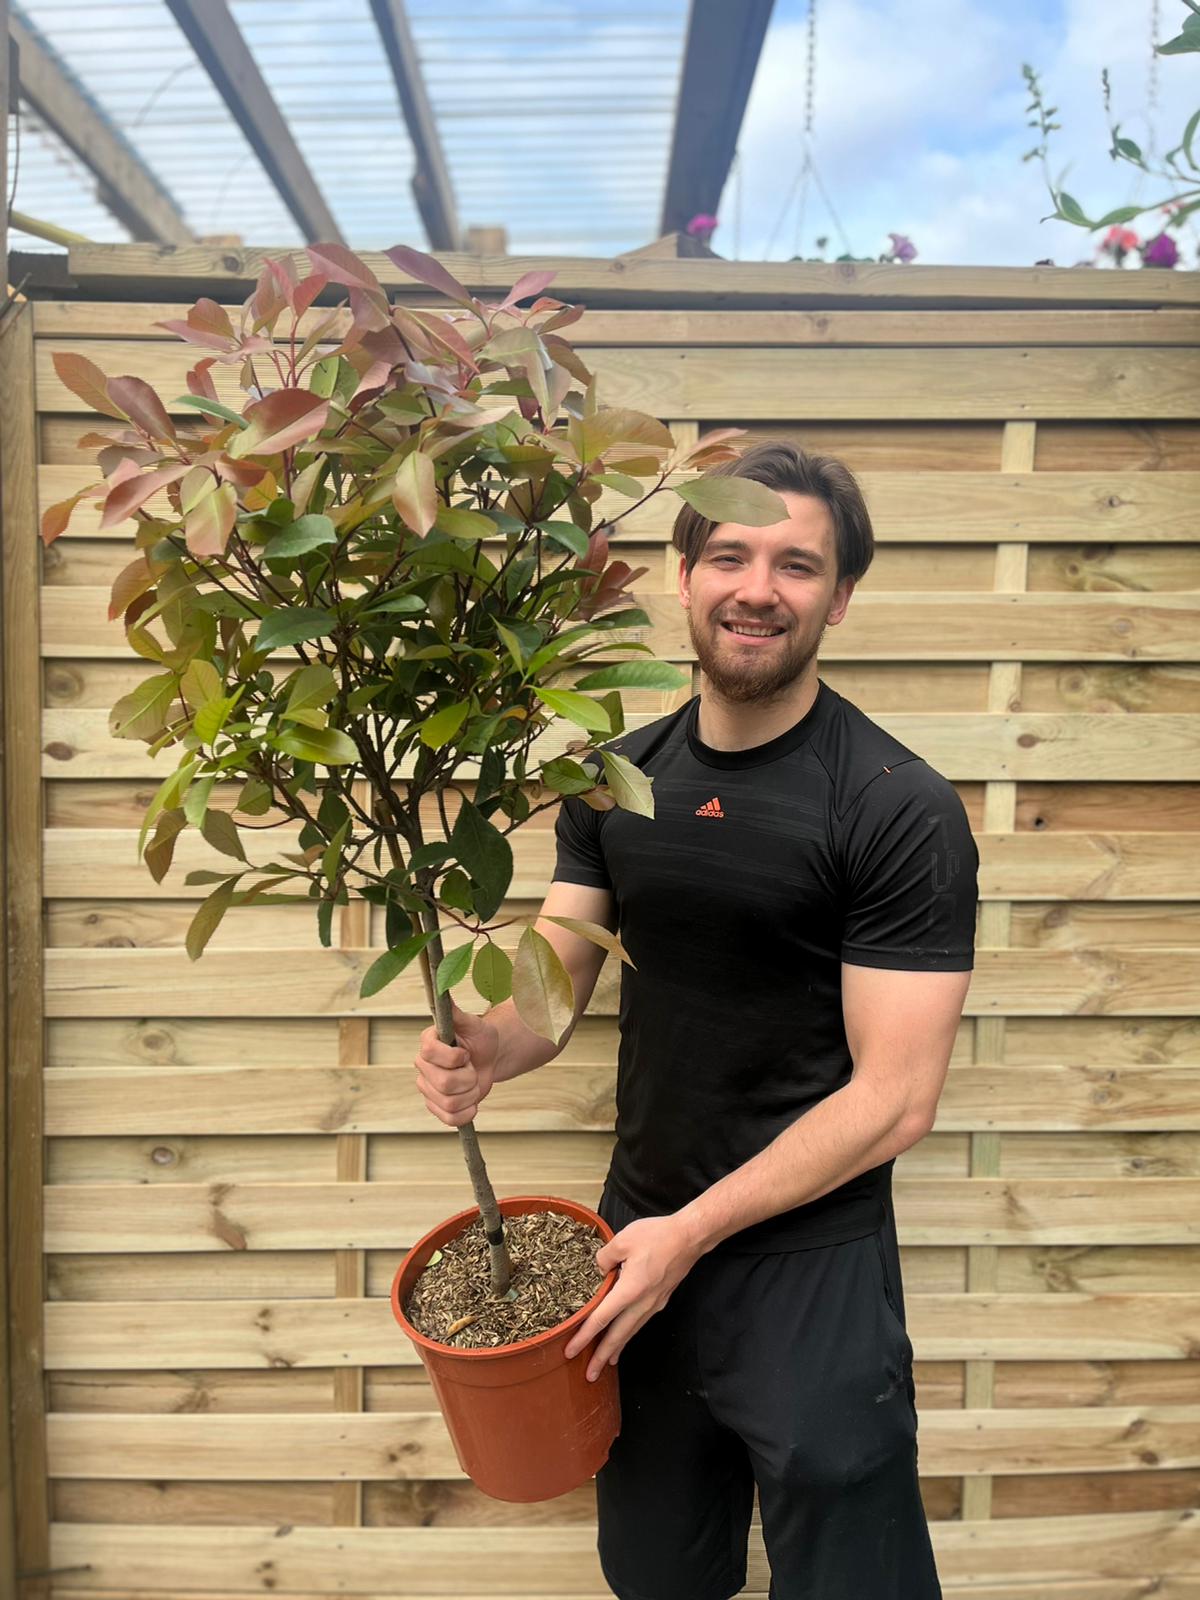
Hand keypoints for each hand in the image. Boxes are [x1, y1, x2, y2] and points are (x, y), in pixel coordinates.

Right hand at [414, 1000, 499, 1126]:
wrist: (489, 1059)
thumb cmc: (480, 1038)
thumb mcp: (473, 1024)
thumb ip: (456, 1012)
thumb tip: (442, 989)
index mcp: (427, 1043)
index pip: (431, 1054)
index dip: (455, 1057)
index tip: (466, 1052)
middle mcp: (422, 1066)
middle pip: (444, 1084)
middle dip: (469, 1078)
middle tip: (472, 1069)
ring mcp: (427, 1088)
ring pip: (450, 1103)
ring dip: (471, 1094)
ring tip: (473, 1082)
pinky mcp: (436, 1107)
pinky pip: (450, 1119)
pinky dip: (467, 1113)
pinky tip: (472, 1102)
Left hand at [564, 1214, 700, 1382]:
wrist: (691, 1237)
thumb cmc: (659, 1236)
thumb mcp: (623, 1240)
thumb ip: (604, 1258)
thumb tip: (597, 1270)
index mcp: (630, 1290)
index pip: (601, 1319)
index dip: (584, 1337)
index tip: (571, 1351)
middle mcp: (643, 1303)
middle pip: (618, 1335)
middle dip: (602, 1356)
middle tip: (589, 1375)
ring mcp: (654, 1303)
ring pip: (631, 1331)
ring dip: (617, 1347)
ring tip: (606, 1361)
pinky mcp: (660, 1298)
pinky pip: (640, 1322)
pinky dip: (629, 1333)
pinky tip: (625, 1334)